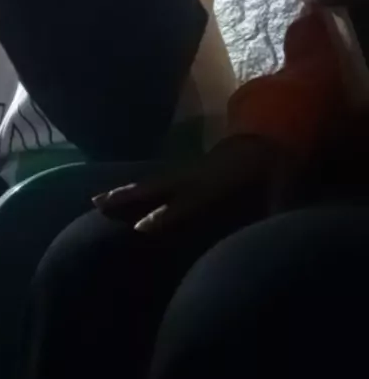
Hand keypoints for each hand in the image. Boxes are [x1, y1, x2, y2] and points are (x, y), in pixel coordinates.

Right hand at [93, 136, 280, 232]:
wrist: (269, 142)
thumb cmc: (275, 176)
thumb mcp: (282, 195)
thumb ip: (276, 213)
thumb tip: (273, 235)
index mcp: (217, 187)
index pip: (186, 204)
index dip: (165, 217)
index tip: (140, 229)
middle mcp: (194, 179)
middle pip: (157, 189)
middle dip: (130, 199)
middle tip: (100, 207)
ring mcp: (185, 173)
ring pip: (150, 183)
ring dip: (123, 193)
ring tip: (95, 202)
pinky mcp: (182, 173)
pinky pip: (151, 182)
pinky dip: (130, 190)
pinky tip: (110, 198)